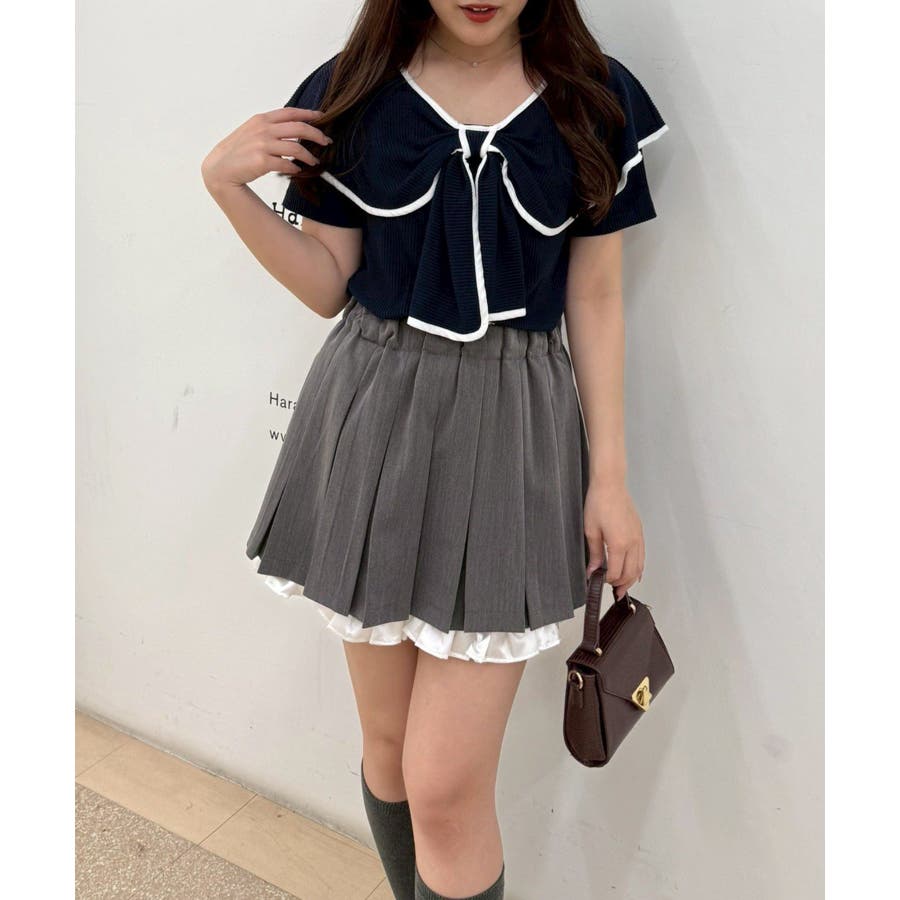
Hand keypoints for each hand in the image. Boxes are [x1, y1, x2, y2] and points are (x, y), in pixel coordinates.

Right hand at [200, 105, 333, 194]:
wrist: (220, 168)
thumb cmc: (237, 151)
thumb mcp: (251, 131)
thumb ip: (269, 128)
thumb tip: (292, 130)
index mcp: (261, 119)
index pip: (291, 112)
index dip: (309, 114)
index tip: (322, 116)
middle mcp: (263, 129)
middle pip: (299, 128)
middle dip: (317, 134)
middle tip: (326, 141)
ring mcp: (263, 145)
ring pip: (297, 147)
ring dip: (309, 156)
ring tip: (314, 161)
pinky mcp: (262, 162)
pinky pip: (287, 164)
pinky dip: (295, 168)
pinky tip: (297, 170)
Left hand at [583, 479, 644, 596]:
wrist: (610, 485)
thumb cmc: (599, 503)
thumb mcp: (591, 531)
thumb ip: (594, 554)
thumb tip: (593, 570)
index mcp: (619, 544)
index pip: (615, 572)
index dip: (607, 581)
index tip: (599, 582)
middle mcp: (632, 542)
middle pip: (630, 573)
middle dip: (622, 584)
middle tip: (614, 592)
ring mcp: (638, 537)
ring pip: (639, 566)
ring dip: (632, 579)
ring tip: (624, 587)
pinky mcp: (639, 532)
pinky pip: (642, 555)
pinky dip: (639, 567)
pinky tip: (635, 572)